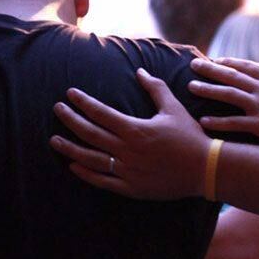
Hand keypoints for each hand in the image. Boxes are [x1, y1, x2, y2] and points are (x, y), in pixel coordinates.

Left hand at [49, 68, 209, 199]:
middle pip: (90, 134)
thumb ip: (155, 89)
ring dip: (70, 149)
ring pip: (91, 158)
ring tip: (54, 140)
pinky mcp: (131, 187)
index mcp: (136, 129)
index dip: (84, 103)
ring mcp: (128, 170)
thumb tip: (140, 71)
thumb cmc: (190, 136)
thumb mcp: (174, 108)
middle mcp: (127, 150)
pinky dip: (86, 173)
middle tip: (57, 110)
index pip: (101, 113)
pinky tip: (74, 166)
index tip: (70, 95)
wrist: (205, 168)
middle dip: (71, 120)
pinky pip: (102, 180)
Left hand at [188, 57, 258, 148]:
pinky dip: (217, 121)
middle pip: (232, 75)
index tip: (217, 60)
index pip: (247, 67)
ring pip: (228, 94)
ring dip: (208, 89)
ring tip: (191, 87)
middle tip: (194, 64)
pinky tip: (203, 121)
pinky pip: (234, 123)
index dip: (229, 63)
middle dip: (211, 69)